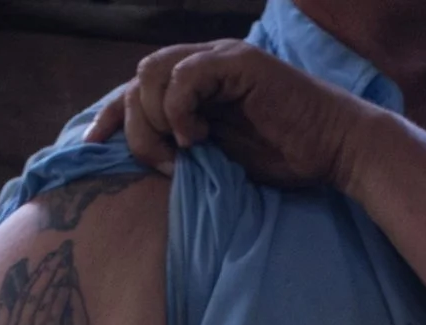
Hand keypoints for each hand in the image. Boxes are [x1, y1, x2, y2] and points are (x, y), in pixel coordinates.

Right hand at [0, 242, 80, 324]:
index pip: (9, 307)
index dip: (22, 282)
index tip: (33, 261)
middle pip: (24, 301)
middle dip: (41, 274)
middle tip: (57, 250)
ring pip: (36, 308)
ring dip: (51, 281)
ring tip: (63, 259)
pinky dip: (55, 303)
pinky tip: (64, 286)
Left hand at [83, 40, 384, 190]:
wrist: (335, 149)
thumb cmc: (285, 158)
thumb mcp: (218, 158)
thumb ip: (182, 149)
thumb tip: (142, 160)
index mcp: (196, 86)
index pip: (135, 89)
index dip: (109, 115)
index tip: (90, 145)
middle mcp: (203, 64)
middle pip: (136, 81)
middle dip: (135, 127)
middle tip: (162, 164)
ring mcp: (221, 59)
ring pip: (152, 73)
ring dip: (154, 119)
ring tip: (181, 149)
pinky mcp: (238, 62)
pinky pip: (184, 76)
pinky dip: (179, 110)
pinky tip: (197, 137)